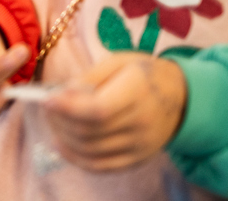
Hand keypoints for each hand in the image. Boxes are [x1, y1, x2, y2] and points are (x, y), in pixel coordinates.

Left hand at [43, 53, 186, 170]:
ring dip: (63, 137)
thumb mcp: (118, 62)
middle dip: (59, 120)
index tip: (45, 99)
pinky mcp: (137, 159)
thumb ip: (89, 78)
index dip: (67, 108)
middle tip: (45, 106)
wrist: (182, 96)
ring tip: (52, 121)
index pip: (98, 110)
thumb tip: (60, 94)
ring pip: (91, 151)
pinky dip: (76, 158)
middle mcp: (141, 124)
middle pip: (90, 132)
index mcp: (137, 93)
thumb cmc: (143, 73)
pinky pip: (101, 166)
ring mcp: (141, 146)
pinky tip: (62, 143)